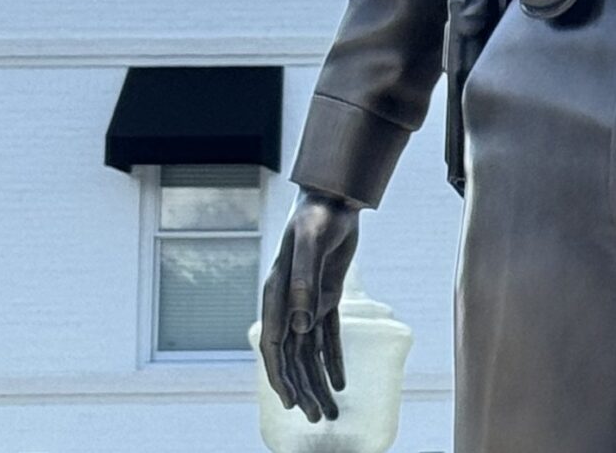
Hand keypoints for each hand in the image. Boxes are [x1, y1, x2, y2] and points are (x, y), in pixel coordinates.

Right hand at [259, 189, 359, 422]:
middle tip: (320, 418)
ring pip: (311, 353)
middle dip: (305, 389)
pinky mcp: (327, 297)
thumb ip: (303, 280)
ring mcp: (306, 303)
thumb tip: (302, 324)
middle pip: (294, 358)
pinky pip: (328, 336)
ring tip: (330, 411)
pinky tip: (340, 382)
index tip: (292, 403)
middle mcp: (287, 304)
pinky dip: (333, 359)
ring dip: (319, 382)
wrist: (335, 197)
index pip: (275, 346)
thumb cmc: (319, 215)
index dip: (282, 377)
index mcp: (275, 295)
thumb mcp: (312, 242)